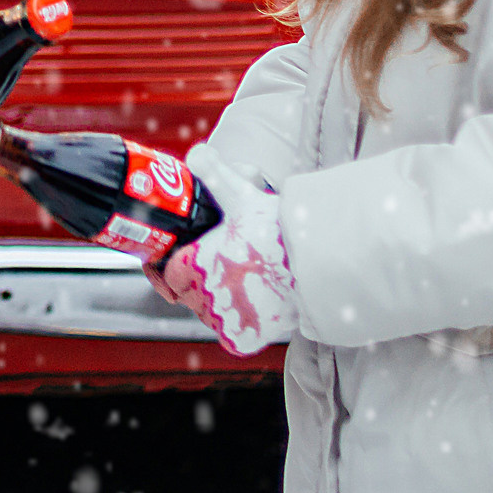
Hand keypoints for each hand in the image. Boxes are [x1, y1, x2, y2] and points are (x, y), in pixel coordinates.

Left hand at [163, 145, 298, 357]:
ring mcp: (230, 317)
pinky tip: (252, 310)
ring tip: (241, 287)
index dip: (180, 265)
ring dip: (220, 306)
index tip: (193, 258)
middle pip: (190, 296)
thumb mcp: (243, 194)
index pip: (172, 273)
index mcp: (199, 263)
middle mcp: (209, 295)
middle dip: (201, 284)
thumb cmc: (279, 230)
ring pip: (211, 317)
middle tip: (224, 270)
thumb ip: (214, 172)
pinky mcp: (251, 336)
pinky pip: (234, 339)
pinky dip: (240, 330)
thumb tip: (195, 153)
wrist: (319, 262)